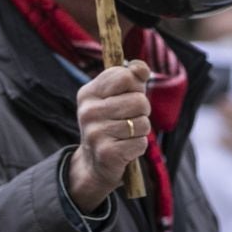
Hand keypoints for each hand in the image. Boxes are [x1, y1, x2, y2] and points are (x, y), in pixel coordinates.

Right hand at [67, 60, 151, 211]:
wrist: (93, 163)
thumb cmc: (111, 123)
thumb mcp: (117, 96)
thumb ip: (132, 78)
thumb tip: (142, 68)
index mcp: (88, 93)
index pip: (126, 76)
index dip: (135, 86)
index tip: (127, 96)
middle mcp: (88, 111)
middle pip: (139, 101)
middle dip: (142, 111)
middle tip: (129, 120)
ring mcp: (95, 133)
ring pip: (143, 123)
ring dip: (141, 130)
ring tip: (126, 135)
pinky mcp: (107, 153)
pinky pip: (141, 143)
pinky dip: (139, 146)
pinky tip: (126, 148)